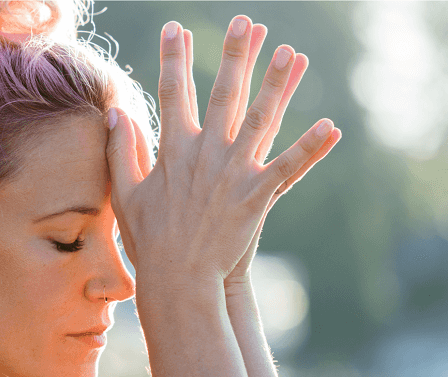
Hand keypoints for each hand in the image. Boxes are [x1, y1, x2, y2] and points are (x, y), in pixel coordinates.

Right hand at [106, 16, 340, 288]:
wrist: (178, 280)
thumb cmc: (150, 240)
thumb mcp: (126, 193)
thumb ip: (121, 151)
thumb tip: (116, 113)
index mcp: (173, 149)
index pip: (172, 92)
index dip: (173, 58)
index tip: (175, 28)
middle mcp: (205, 153)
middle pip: (223, 93)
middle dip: (235, 54)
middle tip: (245, 22)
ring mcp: (233, 172)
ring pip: (260, 118)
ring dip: (277, 84)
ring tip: (291, 53)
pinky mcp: (256, 196)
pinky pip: (289, 167)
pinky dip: (310, 148)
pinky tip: (331, 126)